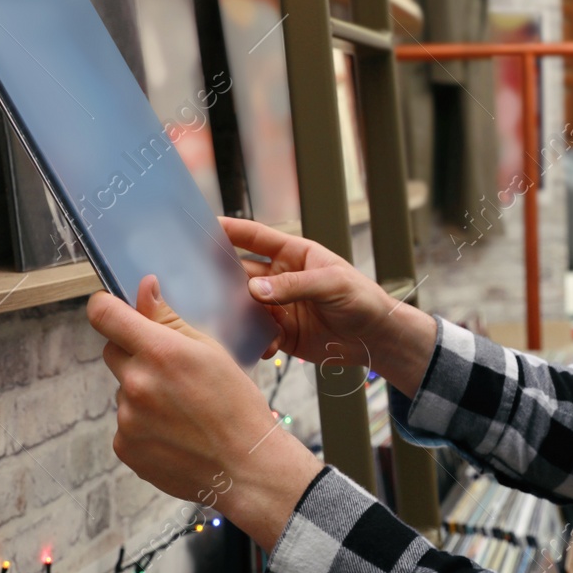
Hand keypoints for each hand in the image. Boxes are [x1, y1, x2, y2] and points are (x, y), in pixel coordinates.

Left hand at [88, 275, 322, 544]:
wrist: (245, 467)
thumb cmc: (237, 406)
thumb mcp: (212, 351)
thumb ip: (170, 319)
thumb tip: (144, 289)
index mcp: (160, 352)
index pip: (104, 315)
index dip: (106, 306)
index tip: (114, 310)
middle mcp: (136, 384)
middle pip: (112, 351)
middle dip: (135, 353)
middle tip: (171, 369)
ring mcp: (126, 418)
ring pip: (123, 389)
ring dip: (143, 391)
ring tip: (181, 409)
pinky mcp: (124, 446)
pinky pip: (125, 422)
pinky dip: (144, 423)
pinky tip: (174, 431)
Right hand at [221, 217, 437, 397]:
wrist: (377, 339)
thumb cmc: (362, 299)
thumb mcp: (332, 284)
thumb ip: (294, 285)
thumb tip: (254, 289)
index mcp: (294, 254)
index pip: (255, 237)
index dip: (230, 230)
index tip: (202, 225)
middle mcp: (281, 278)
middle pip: (241, 272)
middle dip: (220, 276)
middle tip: (195, 281)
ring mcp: (279, 306)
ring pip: (244, 306)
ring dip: (233, 312)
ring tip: (219, 319)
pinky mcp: (282, 334)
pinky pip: (258, 335)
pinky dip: (254, 340)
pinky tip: (259, 347)